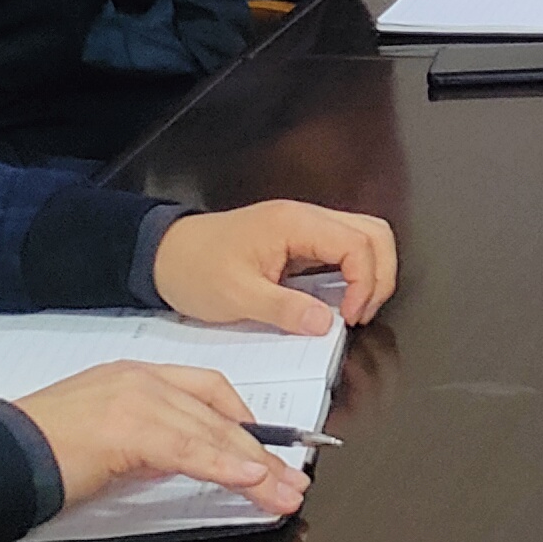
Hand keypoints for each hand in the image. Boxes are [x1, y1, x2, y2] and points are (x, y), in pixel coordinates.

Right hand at [11, 360, 306, 518]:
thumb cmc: (41, 455)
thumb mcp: (108, 442)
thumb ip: (148, 444)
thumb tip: (186, 462)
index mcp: (134, 376)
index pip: (207, 389)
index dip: (244, 420)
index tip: (269, 451)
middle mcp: (140, 379)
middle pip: (219, 412)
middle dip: (263, 450)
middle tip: (292, 480)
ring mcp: (135, 399)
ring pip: (212, 431)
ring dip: (255, 466)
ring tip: (283, 493)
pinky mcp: (127, 429)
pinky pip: (189, 448)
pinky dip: (224, 464)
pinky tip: (249, 479)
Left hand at [154, 200, 396, 333]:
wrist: (163, 255)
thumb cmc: (194, 269)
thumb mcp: (237, 297)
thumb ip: (285, 309)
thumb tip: (327, 323)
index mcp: (294, 223)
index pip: (358, 244)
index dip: (366, 283)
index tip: (349, 317)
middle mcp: (305, 218)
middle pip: (373, 232)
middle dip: (380, 275)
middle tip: (361, 313)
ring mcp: (304, 227)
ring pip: (363, 237)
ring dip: (370, 273)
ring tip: (352, 309)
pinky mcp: (299, 240)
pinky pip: (342, 249)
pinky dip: (352, 273)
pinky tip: (337, 300)